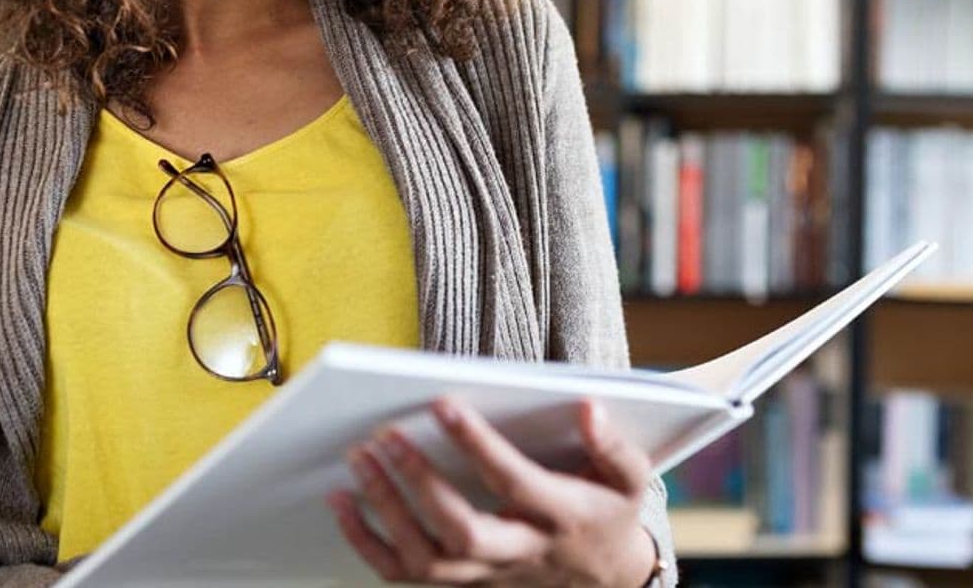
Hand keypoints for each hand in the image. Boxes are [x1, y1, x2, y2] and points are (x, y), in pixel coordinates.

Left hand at [326, 395, 659, 586]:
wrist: (608, 579)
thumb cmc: (610, 513)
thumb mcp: (629, 479)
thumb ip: (612, 445)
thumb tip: (587, 407)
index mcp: (561, 517)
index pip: (513, 481)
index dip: (477, 444)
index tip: (441, 403)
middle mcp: (521, 552)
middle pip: (462, 532)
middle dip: (418, 484)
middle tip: (384, 437)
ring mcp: (488, 575)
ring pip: (427, 561)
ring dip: (384, 513)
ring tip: (357, 462)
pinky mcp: (464, 585)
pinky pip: (407, 575)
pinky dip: (368, 544)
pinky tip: (343, 505)